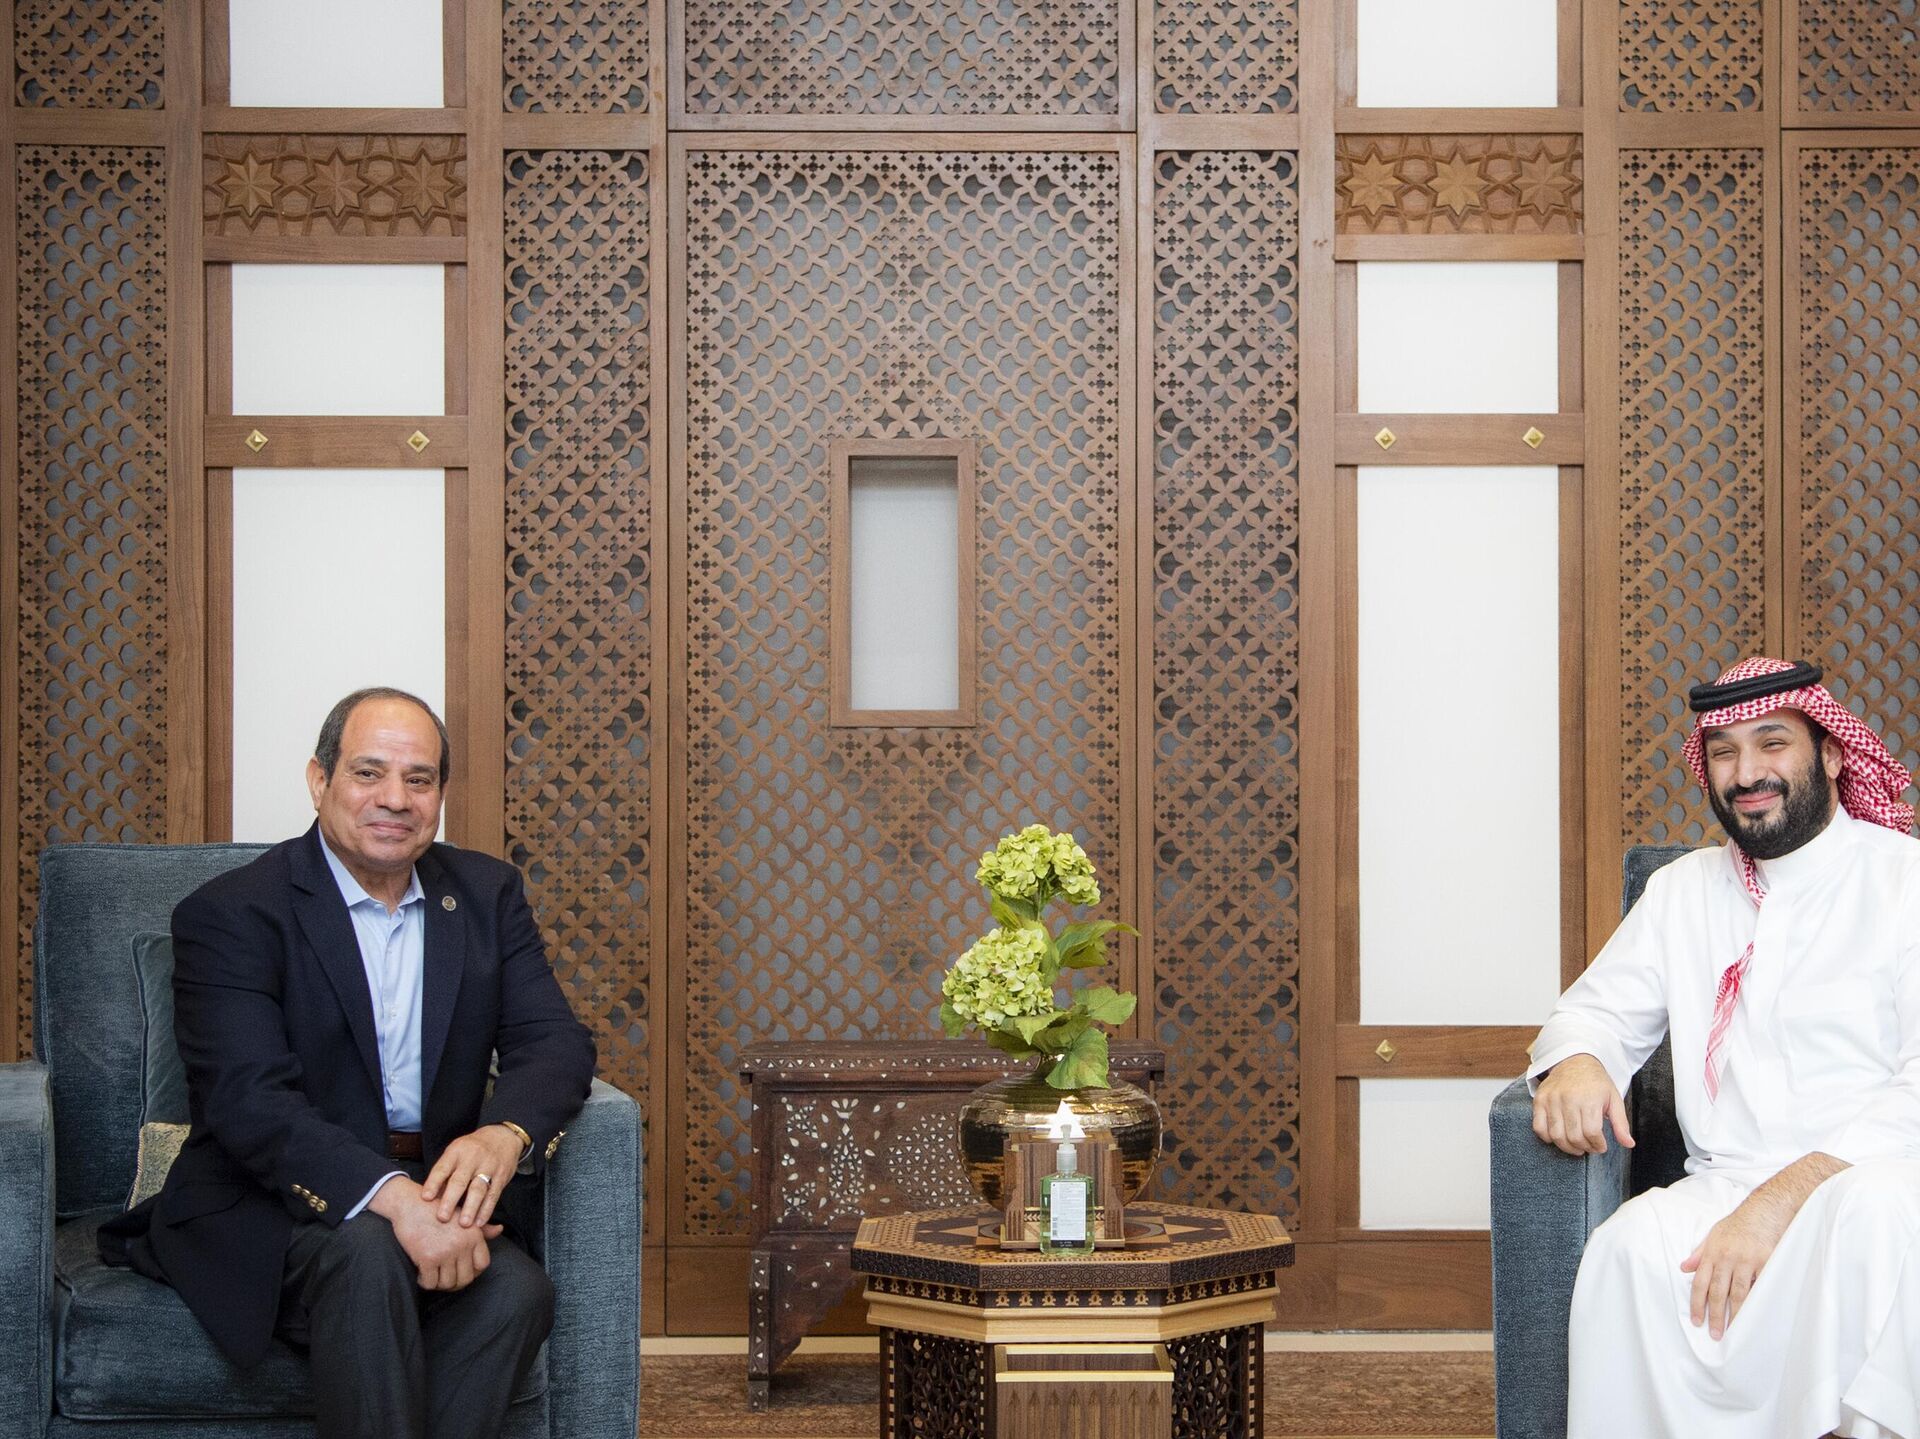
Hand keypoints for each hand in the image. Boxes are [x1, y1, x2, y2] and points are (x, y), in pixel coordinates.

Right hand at [368, 1177, 501, 1290]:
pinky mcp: (427, 1258)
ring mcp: (445, 1252)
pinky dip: (425, 1282)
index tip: (461, 1271)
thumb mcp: (463, 1215)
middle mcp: (463, 1244)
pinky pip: (430, 1283)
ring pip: (447, 1284)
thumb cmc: (437, 1209)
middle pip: (465, 1278)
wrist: (410, 1203)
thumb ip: (482, 1227)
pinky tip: (421, 1273)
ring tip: (433, 1275)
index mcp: (474, 1234)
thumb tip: (499, 1230)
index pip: (482, 1264)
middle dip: (455, 1282)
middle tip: (444, 1278)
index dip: (473, 1272)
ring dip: (439, 1284)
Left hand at [422, 1124, 525, 1228]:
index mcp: (456, 1152)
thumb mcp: (456, 1152)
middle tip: (442, 1217)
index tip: (425, 1198)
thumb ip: (445, 1173)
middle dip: (450, 1200)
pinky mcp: (502, 1175)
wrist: (502, 1136)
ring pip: (478, 1189)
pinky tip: (479, 1222)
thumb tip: (431, 1199)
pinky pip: (493, 1195)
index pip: (443, 1168)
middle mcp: (472, 1158)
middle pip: (460, 1180)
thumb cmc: (472, 1149)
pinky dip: (486, 1209)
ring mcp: (489, 1166)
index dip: (433, 1183)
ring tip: (464, 1224)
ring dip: (471, 1208)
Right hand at [1532, 1053, 1634, 1155]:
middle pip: (1574, 1137)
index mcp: (1589, 1099)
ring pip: (1556, 1135)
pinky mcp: (1539, 1100)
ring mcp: (1551, 1099)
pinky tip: (1559, 1137)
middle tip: (1589, 1147)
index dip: (1597, 1145)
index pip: (1592, 1133)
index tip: (1601, 1147)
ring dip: (1567, 1147)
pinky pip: (1539, 1127)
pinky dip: (1548, 1138)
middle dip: (1584, 1148)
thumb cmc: (1596, 1082)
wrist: (1574, 1060)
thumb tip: (1629, 1144)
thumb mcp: (1614, 1099)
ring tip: (1576, 1146)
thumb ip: (1621, 1123)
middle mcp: (1568, 1098)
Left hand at [1680, 1195, 1791, 1339]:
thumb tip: (1684, 1268)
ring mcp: (1747, 1261)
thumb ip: (1700, 1253)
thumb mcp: (1713, 1234)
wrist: (1764, 1210)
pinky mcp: (1766, 1262)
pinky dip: (1757, 1302)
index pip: (1700, 1283)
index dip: (1697, 1303)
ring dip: (1735, 1315)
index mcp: (1712, 1252)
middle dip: (1715, 1315)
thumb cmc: (1738, 1224)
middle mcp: (1727, 1258)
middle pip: (1719, 1292)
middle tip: (1715, 1335)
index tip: (1696, 1321)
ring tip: (1733, 1332)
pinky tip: (1754, 1316)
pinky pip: (1761, 1286)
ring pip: (1739, 1293)